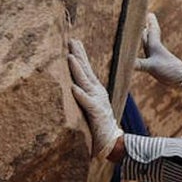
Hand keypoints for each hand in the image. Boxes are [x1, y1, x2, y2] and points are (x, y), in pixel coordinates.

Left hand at [67, 39, 121, 158]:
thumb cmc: (98, 124)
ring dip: (77, 70)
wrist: (111, 142)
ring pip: (86, 83)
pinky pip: (87, 103)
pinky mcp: (96, 114)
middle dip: (79, 54)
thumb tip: (72, 83)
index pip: (86, 69)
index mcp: (94, 90)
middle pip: (86, 71)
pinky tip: (74, 88)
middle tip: (71, 40)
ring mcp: (98, 102)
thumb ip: (83, 94)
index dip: (80, 55)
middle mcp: (97, 92)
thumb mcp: (89, 105)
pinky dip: (81, 95)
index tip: (73, 41)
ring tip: (69, 57)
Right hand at [135, 12, 181, 88]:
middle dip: (146, 27)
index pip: (152, 31)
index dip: (150, 22)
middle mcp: (155, 49)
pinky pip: (145, 54)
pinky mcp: (154, 65)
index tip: (149, 13)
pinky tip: (140, 52)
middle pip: (149, 35)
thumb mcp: (152, 67)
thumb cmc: (169, 70)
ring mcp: (155, 57)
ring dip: (144, 37)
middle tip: (144, 18)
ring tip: (142, 30)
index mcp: (155, 46)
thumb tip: (124, 62)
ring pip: (148, 44)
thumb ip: (138, 64)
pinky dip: (142, 50)